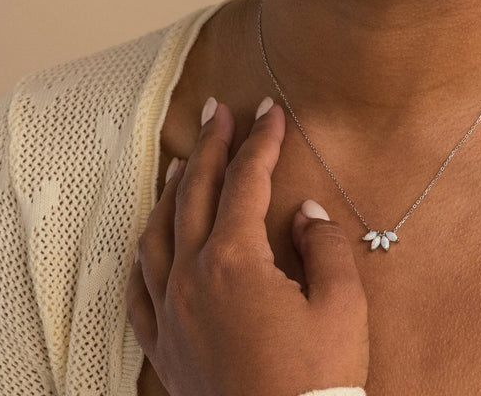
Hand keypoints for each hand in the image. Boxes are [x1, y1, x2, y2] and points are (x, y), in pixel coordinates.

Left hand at [128, 97, 369, 395]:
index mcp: (234, 263)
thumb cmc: (316, 381)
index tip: (271, 111)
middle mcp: (191, 280)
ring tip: (179, 160)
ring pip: (157, 235)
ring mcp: (172, 316)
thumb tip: (304, 213)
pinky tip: (148, 242)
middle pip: (194, 194)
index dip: (260, 141)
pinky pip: (139, 290)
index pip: (246, 183)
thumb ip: (323, 247)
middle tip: (218, 111)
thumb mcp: (341, 306)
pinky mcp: (165, 349)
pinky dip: (143, 255)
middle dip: (209, 147)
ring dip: (170, 191)